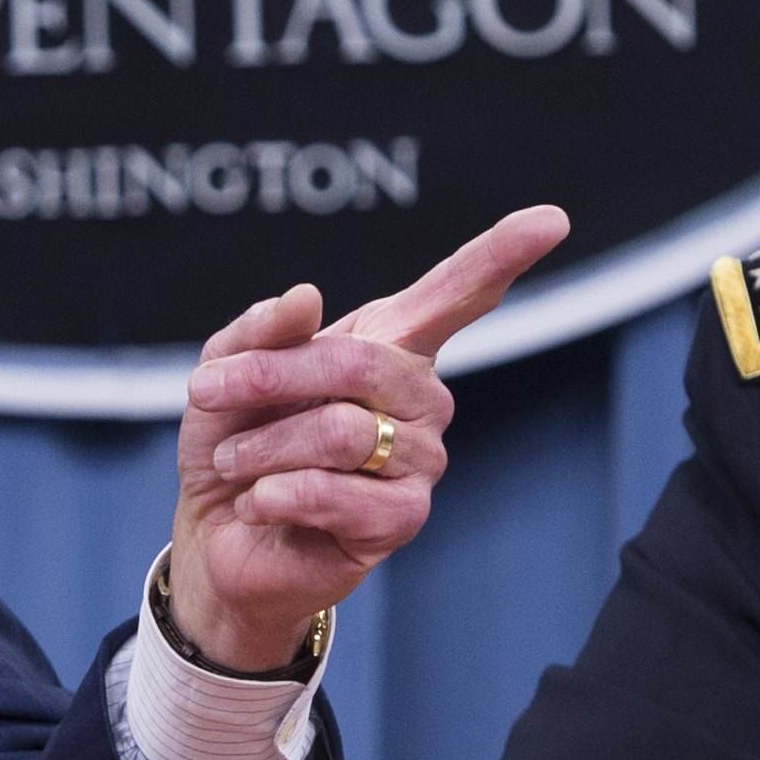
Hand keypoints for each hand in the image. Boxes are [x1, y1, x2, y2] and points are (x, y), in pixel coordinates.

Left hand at [167, 207, 568, 670]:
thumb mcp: (224, 376)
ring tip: (237, 465)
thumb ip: (257, 332)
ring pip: (341, 431)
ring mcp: (420, 460)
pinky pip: (336, 493)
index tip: (551, 219)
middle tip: (208, 392)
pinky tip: (262, 503)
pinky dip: (277, 494)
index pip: (457, 295)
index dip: (502, 254)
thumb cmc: (235, 447)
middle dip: (270, 376)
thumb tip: (306, 297)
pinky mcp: (402, 519)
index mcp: (389, 347)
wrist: (220, 540)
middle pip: (358, 363)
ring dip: (263, 446)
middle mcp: (420, 398)